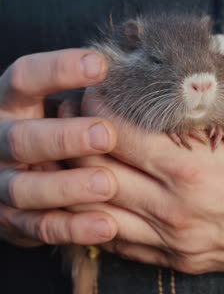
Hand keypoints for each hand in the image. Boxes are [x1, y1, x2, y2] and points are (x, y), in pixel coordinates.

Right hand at [0, 49, 118, 246]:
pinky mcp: (12, 220)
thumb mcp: (60, 102)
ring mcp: (2, 183)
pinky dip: (72, 228)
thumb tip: (140, 74)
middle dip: (63, 138)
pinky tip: (107, 224)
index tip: (101, 65)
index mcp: (11, 103)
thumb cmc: (56, 125)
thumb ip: (90, 93)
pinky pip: (39, 227)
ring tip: (108, 184)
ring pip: (25, 188)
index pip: (24, 78)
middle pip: (21, 138)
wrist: (15, 170)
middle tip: (105, 135)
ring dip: (67, 187)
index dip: (57, 70)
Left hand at [70, 71, 223, 272]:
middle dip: (76, 143)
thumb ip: (207, 79)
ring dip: (80, 184)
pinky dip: (101, 221)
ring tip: (78, 158)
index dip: (93, 110)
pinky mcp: (184, 260)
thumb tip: (176, 58)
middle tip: (72, 121)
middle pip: (98, 175)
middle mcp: (175, 207)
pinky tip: (98, 201)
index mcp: (188, 164)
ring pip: (102, 214)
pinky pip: (124, 246)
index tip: (89, 95)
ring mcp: (177, 240)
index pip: (114, 134)